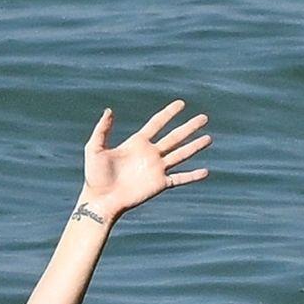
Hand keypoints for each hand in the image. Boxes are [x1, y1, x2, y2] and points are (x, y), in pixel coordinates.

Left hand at [77, 99, 210, 221]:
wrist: (101, 200)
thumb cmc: (95, 175)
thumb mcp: (94, 148)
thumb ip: (102, 129)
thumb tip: (109, 110)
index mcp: (137, 143)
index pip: (157, 124)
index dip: (169, 113)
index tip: (181, 104)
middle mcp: (150, 154)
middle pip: (175, 137)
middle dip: (189, 127)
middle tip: (204, 117)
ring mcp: (156, 169)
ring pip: (181, 154)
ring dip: (195, 147)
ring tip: (209, 139)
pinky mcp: (159, 184)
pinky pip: (180, 178)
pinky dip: (192, 176)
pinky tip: (205, 172)